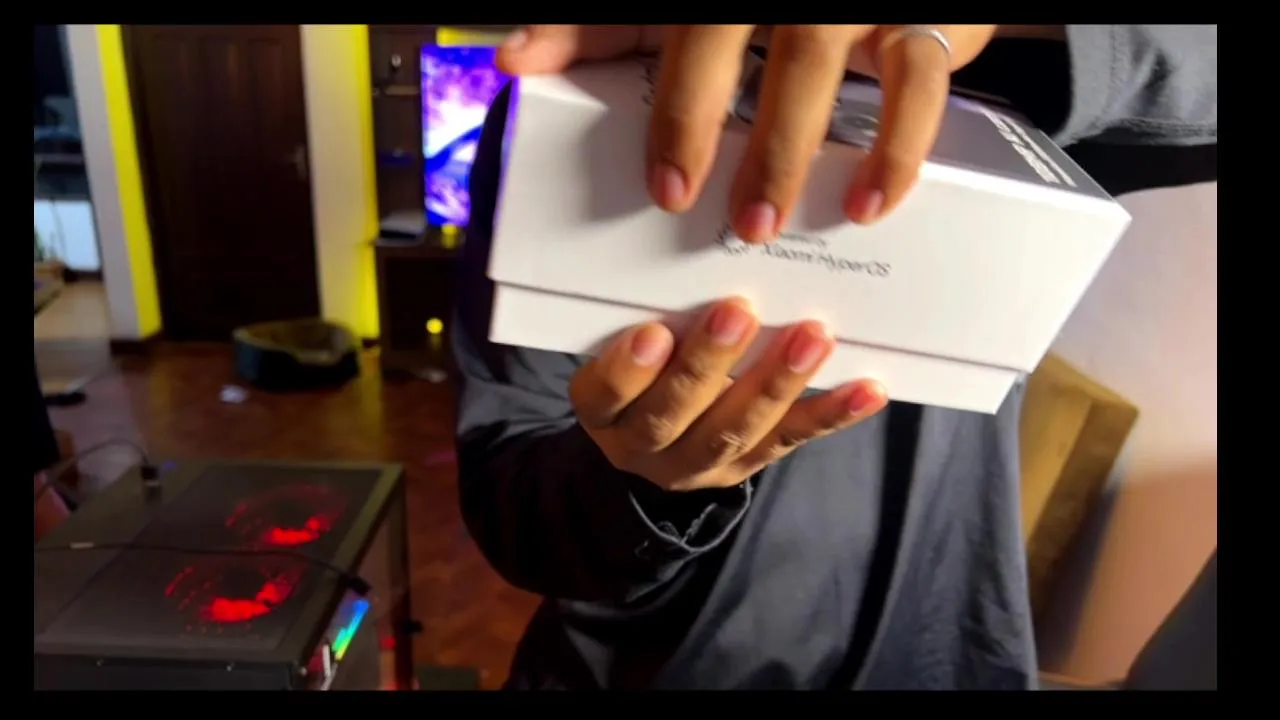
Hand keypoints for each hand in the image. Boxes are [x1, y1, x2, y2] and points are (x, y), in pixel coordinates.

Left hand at [498, 25, 996, 238]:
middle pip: (743, 47)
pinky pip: (916, 84)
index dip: (676, 111)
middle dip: (721, 135)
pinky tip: (873, 203)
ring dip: (790, 151)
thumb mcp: (669, 14)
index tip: (666, 190)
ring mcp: (849, 2)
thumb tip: (513, 59)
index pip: (687, 37)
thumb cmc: (755, 10)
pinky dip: (898, 147)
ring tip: (764, 225)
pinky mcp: (917, 25)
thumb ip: (598, 31)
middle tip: (703, 216)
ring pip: (817, 66)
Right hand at [568, 298, 887, 491]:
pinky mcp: (747, 464)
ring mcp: (698, 464)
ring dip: (776, 382)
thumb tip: (691, 250)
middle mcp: (643, 446)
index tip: (654, 332)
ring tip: (811, 338)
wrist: (651, 433)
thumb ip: (643, 312)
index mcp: (600, 411)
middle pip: (671, 415)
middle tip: (738, 313)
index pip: (606, 395)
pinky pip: (791, 439)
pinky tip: (867, 390)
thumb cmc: (637, 362)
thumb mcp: (617, 340)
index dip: (629, 370)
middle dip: (709, 365)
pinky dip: (832, 413)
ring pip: (735, 430)